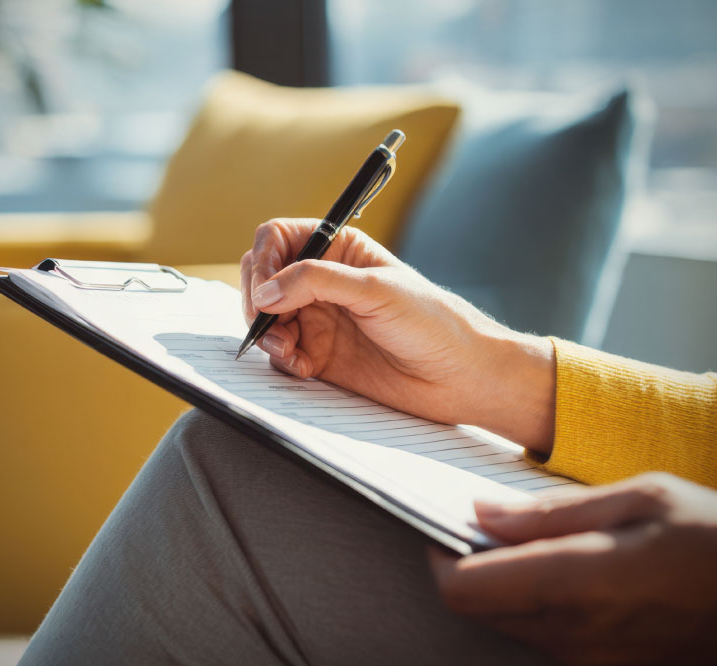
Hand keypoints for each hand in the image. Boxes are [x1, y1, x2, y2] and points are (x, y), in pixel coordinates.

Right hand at [240, 218, 555, 450]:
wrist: (459, 376)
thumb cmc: (432, 323)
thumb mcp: (374, 289)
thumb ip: (315, 282)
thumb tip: (265, 290)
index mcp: (339, 250)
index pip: (279, 239)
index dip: (265, 259)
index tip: (265, 288)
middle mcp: (323, 281)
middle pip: (264, 278)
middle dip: (258, 299)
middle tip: (267, 322)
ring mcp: (319, 319)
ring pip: (267, 318)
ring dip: (268, 333)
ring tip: (289, 350)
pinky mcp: (319, 355)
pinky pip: (281, 353)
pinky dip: (283, 360)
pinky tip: (303, 366)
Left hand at [430, 472, 716, 665]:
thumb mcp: (644, 498)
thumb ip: (553, 511)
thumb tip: (481, 514)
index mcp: (579, 583)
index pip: (464, 590)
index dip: (438, 558)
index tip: (444, 528)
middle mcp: (577, 637)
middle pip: (481, 612)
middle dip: (472, 568)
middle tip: (494, 527)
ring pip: (513, 629)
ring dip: (507, 590)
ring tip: (540, 546)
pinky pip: (552, 645)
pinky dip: (541, 612)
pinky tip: (572, 579)